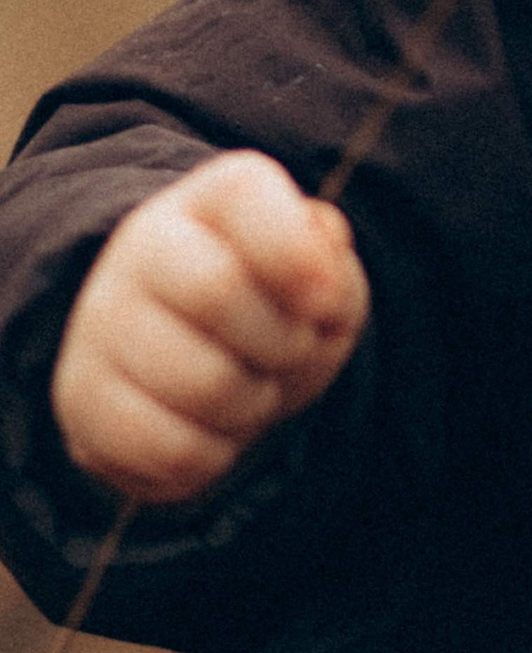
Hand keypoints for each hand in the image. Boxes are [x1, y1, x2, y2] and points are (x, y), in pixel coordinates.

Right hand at [52, 153, 369, 504]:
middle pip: (218, 292)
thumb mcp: (323, 276)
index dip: (297, 255)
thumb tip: (318, 258)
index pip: (245, 197)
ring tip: (249, 390)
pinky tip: (212, 430)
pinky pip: (170, 450)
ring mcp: (99, 324)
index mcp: (210, 201)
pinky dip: (215, 455)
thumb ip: (329, 261)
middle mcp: (140, 248)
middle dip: (283, 342)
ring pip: (200, 383)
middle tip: (288, 352)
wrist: (197, 357)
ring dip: (252, 405)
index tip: (321, 301)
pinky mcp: (81, 402)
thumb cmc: (275, 308)